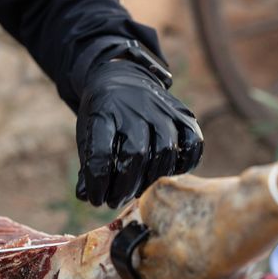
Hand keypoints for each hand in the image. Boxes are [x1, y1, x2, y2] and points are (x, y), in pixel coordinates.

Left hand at [76, 60, 203, 207]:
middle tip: (115, 201)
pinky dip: (185, 164)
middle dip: (125, 185)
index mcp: (105, 112)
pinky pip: (192, 142)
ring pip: (165, 151)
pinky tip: (168, 176)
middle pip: (136, 154)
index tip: (94, 198)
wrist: (122, 77)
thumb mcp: (88, 134)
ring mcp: (162, 109)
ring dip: (152, 180)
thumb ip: (88, 165)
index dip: (98, 181)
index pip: (101, 152)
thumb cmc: (104, 116)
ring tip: (138, 193)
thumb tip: (85, 196)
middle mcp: (136, 108)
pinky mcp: (183, 114)